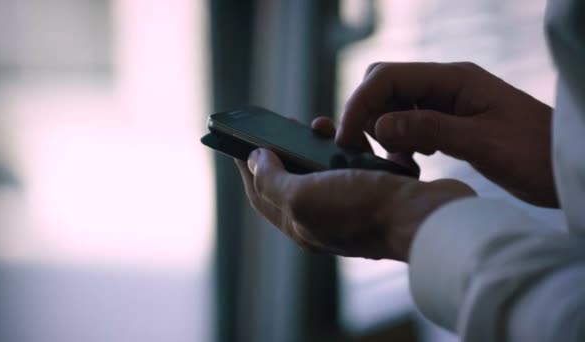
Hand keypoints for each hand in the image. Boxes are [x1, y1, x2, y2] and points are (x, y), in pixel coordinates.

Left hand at [235, 148, 474, 261]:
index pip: (262, 194)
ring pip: (327, 169)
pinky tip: (356, 136)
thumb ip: (273, 181)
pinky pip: (357, 166)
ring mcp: (354, 207)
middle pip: (294, 179)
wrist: (427, 218)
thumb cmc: (364, 209)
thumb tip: (255, 160)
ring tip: (321, 125)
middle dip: (286, 149)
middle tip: (285, 124)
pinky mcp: (379, 193)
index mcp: (302, 225)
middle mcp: (326, 220)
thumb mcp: (305, 196)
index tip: (240, 140)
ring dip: (320, 145)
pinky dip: (352, 148)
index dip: (247, 167)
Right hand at [335, 62, 555, 206]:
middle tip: (363, 150)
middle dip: (366, 114)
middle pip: (385, 86)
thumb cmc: (534, 154)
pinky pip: (409, 126)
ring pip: (394, 107)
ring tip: (399, 162)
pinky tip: (414, 163)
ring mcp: (447, 104)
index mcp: (454, 79)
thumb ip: (430, 130)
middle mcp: (446, 86)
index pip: (388, 77)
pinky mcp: (449, 123)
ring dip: (383, 132)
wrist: (565, 169)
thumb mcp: (482, 143)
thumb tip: (378, 127)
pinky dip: (401, 143)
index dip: (360, 104)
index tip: (346, 139)